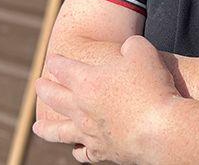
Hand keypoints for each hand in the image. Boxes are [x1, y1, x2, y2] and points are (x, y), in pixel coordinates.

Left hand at [32, 36, 179, 163]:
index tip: (52, 60)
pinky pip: (82, 153)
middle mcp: (81, 108)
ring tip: (37, 128)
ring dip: (46, 129)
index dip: (55, 62)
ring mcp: (89, 132)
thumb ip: (131, 45)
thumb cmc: (152, 86)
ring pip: (58, 132)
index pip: (62, 68)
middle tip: (37, 85)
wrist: (161, 128)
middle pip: (53, 98)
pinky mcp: (102, 152)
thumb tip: (127, 48)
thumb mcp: (142, 51)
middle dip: (43, 90)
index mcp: (86, 81)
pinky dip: (77, 151)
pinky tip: (77, 150)